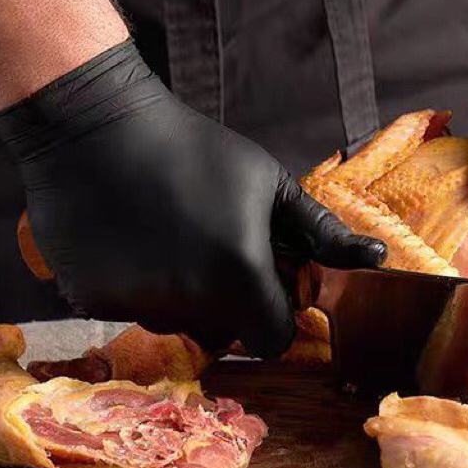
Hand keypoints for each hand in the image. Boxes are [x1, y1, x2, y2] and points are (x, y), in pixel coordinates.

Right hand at [0, 40, 384, 356]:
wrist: (97, 127)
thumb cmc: (196, 150)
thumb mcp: (266, 184)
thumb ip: (321, 232)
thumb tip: (378, 260)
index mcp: (240, 278)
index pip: (271, 340)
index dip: (272, 314)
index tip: (260, 283)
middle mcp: (188, 304)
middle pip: (221, 334)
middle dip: (225, 304)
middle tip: (209, 248)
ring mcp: (135, 305)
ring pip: (171, 323)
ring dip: (176, 295)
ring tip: (165, 236)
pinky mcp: (89, 300)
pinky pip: (126, 309)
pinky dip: (131, 285)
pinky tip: (127, 239)